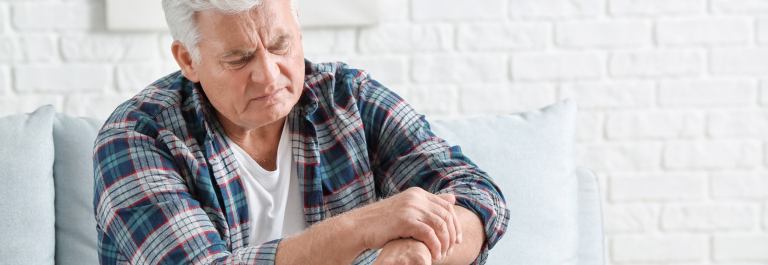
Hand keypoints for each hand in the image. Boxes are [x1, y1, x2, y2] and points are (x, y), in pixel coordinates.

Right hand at [344, 187, 461, 259]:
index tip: (457, 240)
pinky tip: (434, 255)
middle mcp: (416, 197)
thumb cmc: (383, 222)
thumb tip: (452, 199)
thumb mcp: (407, 210)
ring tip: (442, 254)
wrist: (359, 227)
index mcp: (417, 193)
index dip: (456, 224)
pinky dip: (435, 246)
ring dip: (445, 243)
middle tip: (451, 250)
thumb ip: (428, 205)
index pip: (447, 207)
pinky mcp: (404, 220)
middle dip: (452, 235)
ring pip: (440, 225)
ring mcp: (410, 208)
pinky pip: (429, 234)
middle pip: (446, 216)